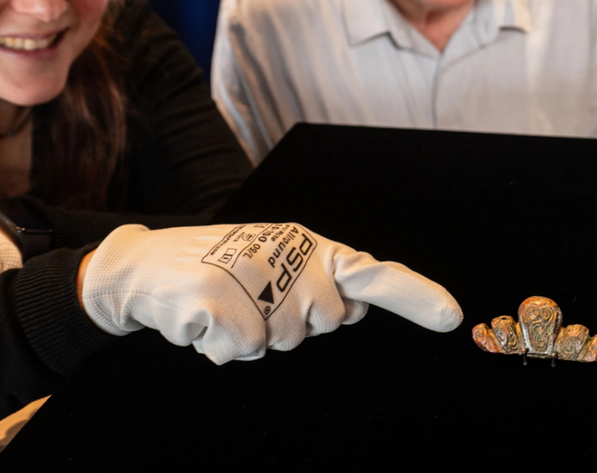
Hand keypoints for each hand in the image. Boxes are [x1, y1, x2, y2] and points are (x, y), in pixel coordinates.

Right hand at [80, 222, 462, 363]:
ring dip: (253, 334)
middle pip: (326, 323)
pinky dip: (221, 345)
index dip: (413, 295)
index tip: (452, 317)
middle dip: (293, 323)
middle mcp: (290, 255)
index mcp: (308, 246)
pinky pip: (243, 350)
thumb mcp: (273, 266)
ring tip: (225, 304)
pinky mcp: (219, 298)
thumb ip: (319, 287)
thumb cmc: (217, 268)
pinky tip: (203, 319)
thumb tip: (353, 308)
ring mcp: (256, 275)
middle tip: (252, 298)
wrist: (144, 266)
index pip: (372, 271)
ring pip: (282, 342)